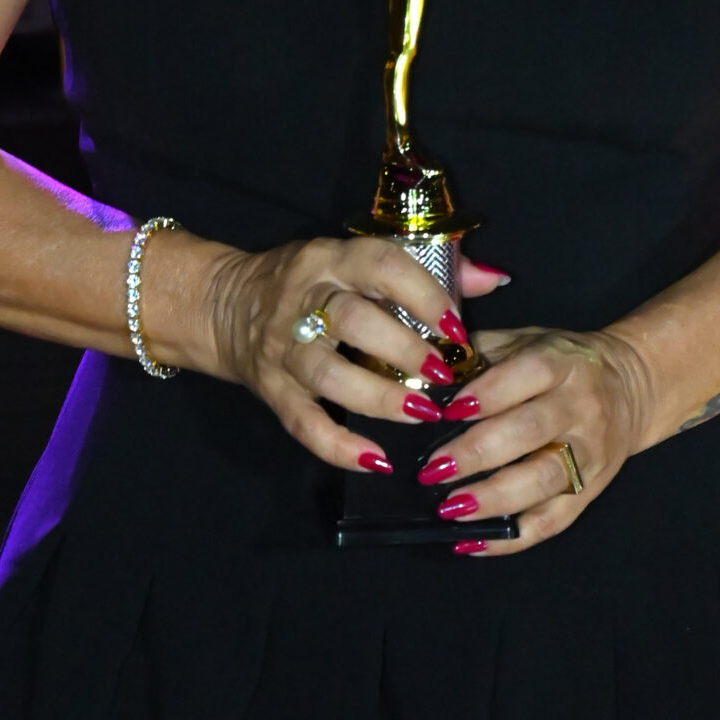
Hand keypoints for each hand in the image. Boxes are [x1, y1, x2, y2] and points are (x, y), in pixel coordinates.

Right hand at [203, 238, 507, 472]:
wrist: (225, 305)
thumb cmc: (313, 282)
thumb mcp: (359, 259)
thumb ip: (430, 268)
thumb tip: (494, 279)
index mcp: (332, 259)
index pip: (381, 265)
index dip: (424, 295)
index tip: (458, 328)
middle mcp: (304, 299)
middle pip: (353, 321)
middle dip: (405, 350)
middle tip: (444, 375)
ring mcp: (284, 347)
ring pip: (329, 374)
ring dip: (378, 397)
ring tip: (421, 413)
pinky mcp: (272, 390)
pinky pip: (303, 423)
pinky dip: (338, 447)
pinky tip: (376, 460)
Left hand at [425, 325, 649, 553]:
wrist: (630, 387)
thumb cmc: (562, 363)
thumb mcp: (528, 340)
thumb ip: (481, 353)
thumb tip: (427, 377)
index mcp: (563, 363)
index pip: (528, 374)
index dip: (487, 393)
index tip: (447, 411)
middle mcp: (580, 407)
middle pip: (530, 432)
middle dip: (477, 454)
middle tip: (433, 470)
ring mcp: (590, 453)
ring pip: (544, 480)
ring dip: (494, 499)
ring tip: (451, 509)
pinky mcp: (591, 491)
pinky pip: (553, 521)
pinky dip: (512, 538)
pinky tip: (473, 542)